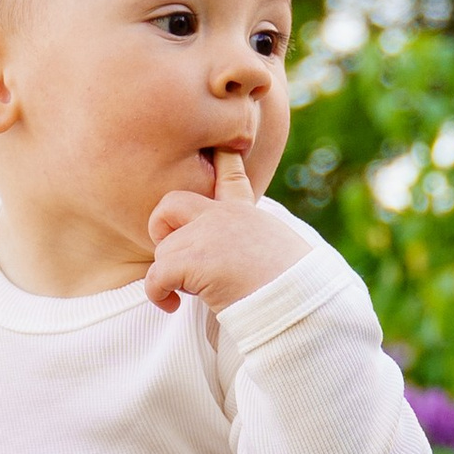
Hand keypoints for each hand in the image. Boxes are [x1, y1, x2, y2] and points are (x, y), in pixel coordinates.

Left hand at [143, 151, 307, 313]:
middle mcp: (222, 216)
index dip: (220, 160)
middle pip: (170, 204)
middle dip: (160, 228)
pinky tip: (171, 305)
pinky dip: (157, 294)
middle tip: (173, 256)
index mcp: (244, 213)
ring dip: (169, 276)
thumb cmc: (292, 287)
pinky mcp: (193, 260)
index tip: (219, 149)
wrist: (297, 300)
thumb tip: (231, 263)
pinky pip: (156, 276)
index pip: (230, 173)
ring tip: (194, 292)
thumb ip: (248, 243)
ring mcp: (206, 234)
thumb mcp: (277, 250)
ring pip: (163, 251)